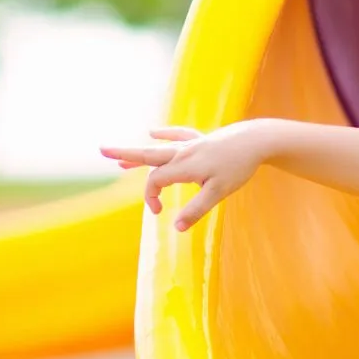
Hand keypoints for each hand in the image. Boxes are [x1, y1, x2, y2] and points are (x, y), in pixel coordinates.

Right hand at [101, 122, 266, 230]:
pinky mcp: (201, 138)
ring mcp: (191, 143)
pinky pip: (178, 134)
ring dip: (139, 153)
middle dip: (125, 155)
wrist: (257, 140)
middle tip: (101, 150)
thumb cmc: (238, 167)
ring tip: (118, 158)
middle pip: (148, 155)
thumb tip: (176, 228)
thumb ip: (196, 209)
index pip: (156, 181)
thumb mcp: (218, 192)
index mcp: (184, 166)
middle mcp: (183, 152)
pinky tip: (152, 131)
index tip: (158, 213)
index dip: (151, 197)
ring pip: (159, 148)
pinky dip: (165, 134)